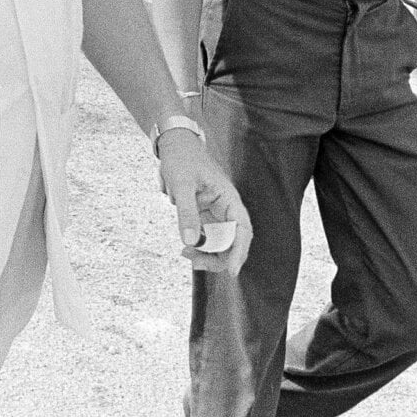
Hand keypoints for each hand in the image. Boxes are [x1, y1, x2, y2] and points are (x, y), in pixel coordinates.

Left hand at [156, 131, 251, 274]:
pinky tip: (186, 248)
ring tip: (187, 254)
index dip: (239, 251)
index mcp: (229, 198)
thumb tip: (191, 241)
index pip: (242, 229)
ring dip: (208, 255)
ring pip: (220, 243)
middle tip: (198, 264)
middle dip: (219, 258)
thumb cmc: (182, 159)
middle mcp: (226, 208)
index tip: (232, 271)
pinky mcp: (204, 216)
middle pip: (233, 242)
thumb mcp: (182, 184)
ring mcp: (215, 214)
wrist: (174, 145)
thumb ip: (187, 212)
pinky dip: (199, 247)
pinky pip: (207, 238)